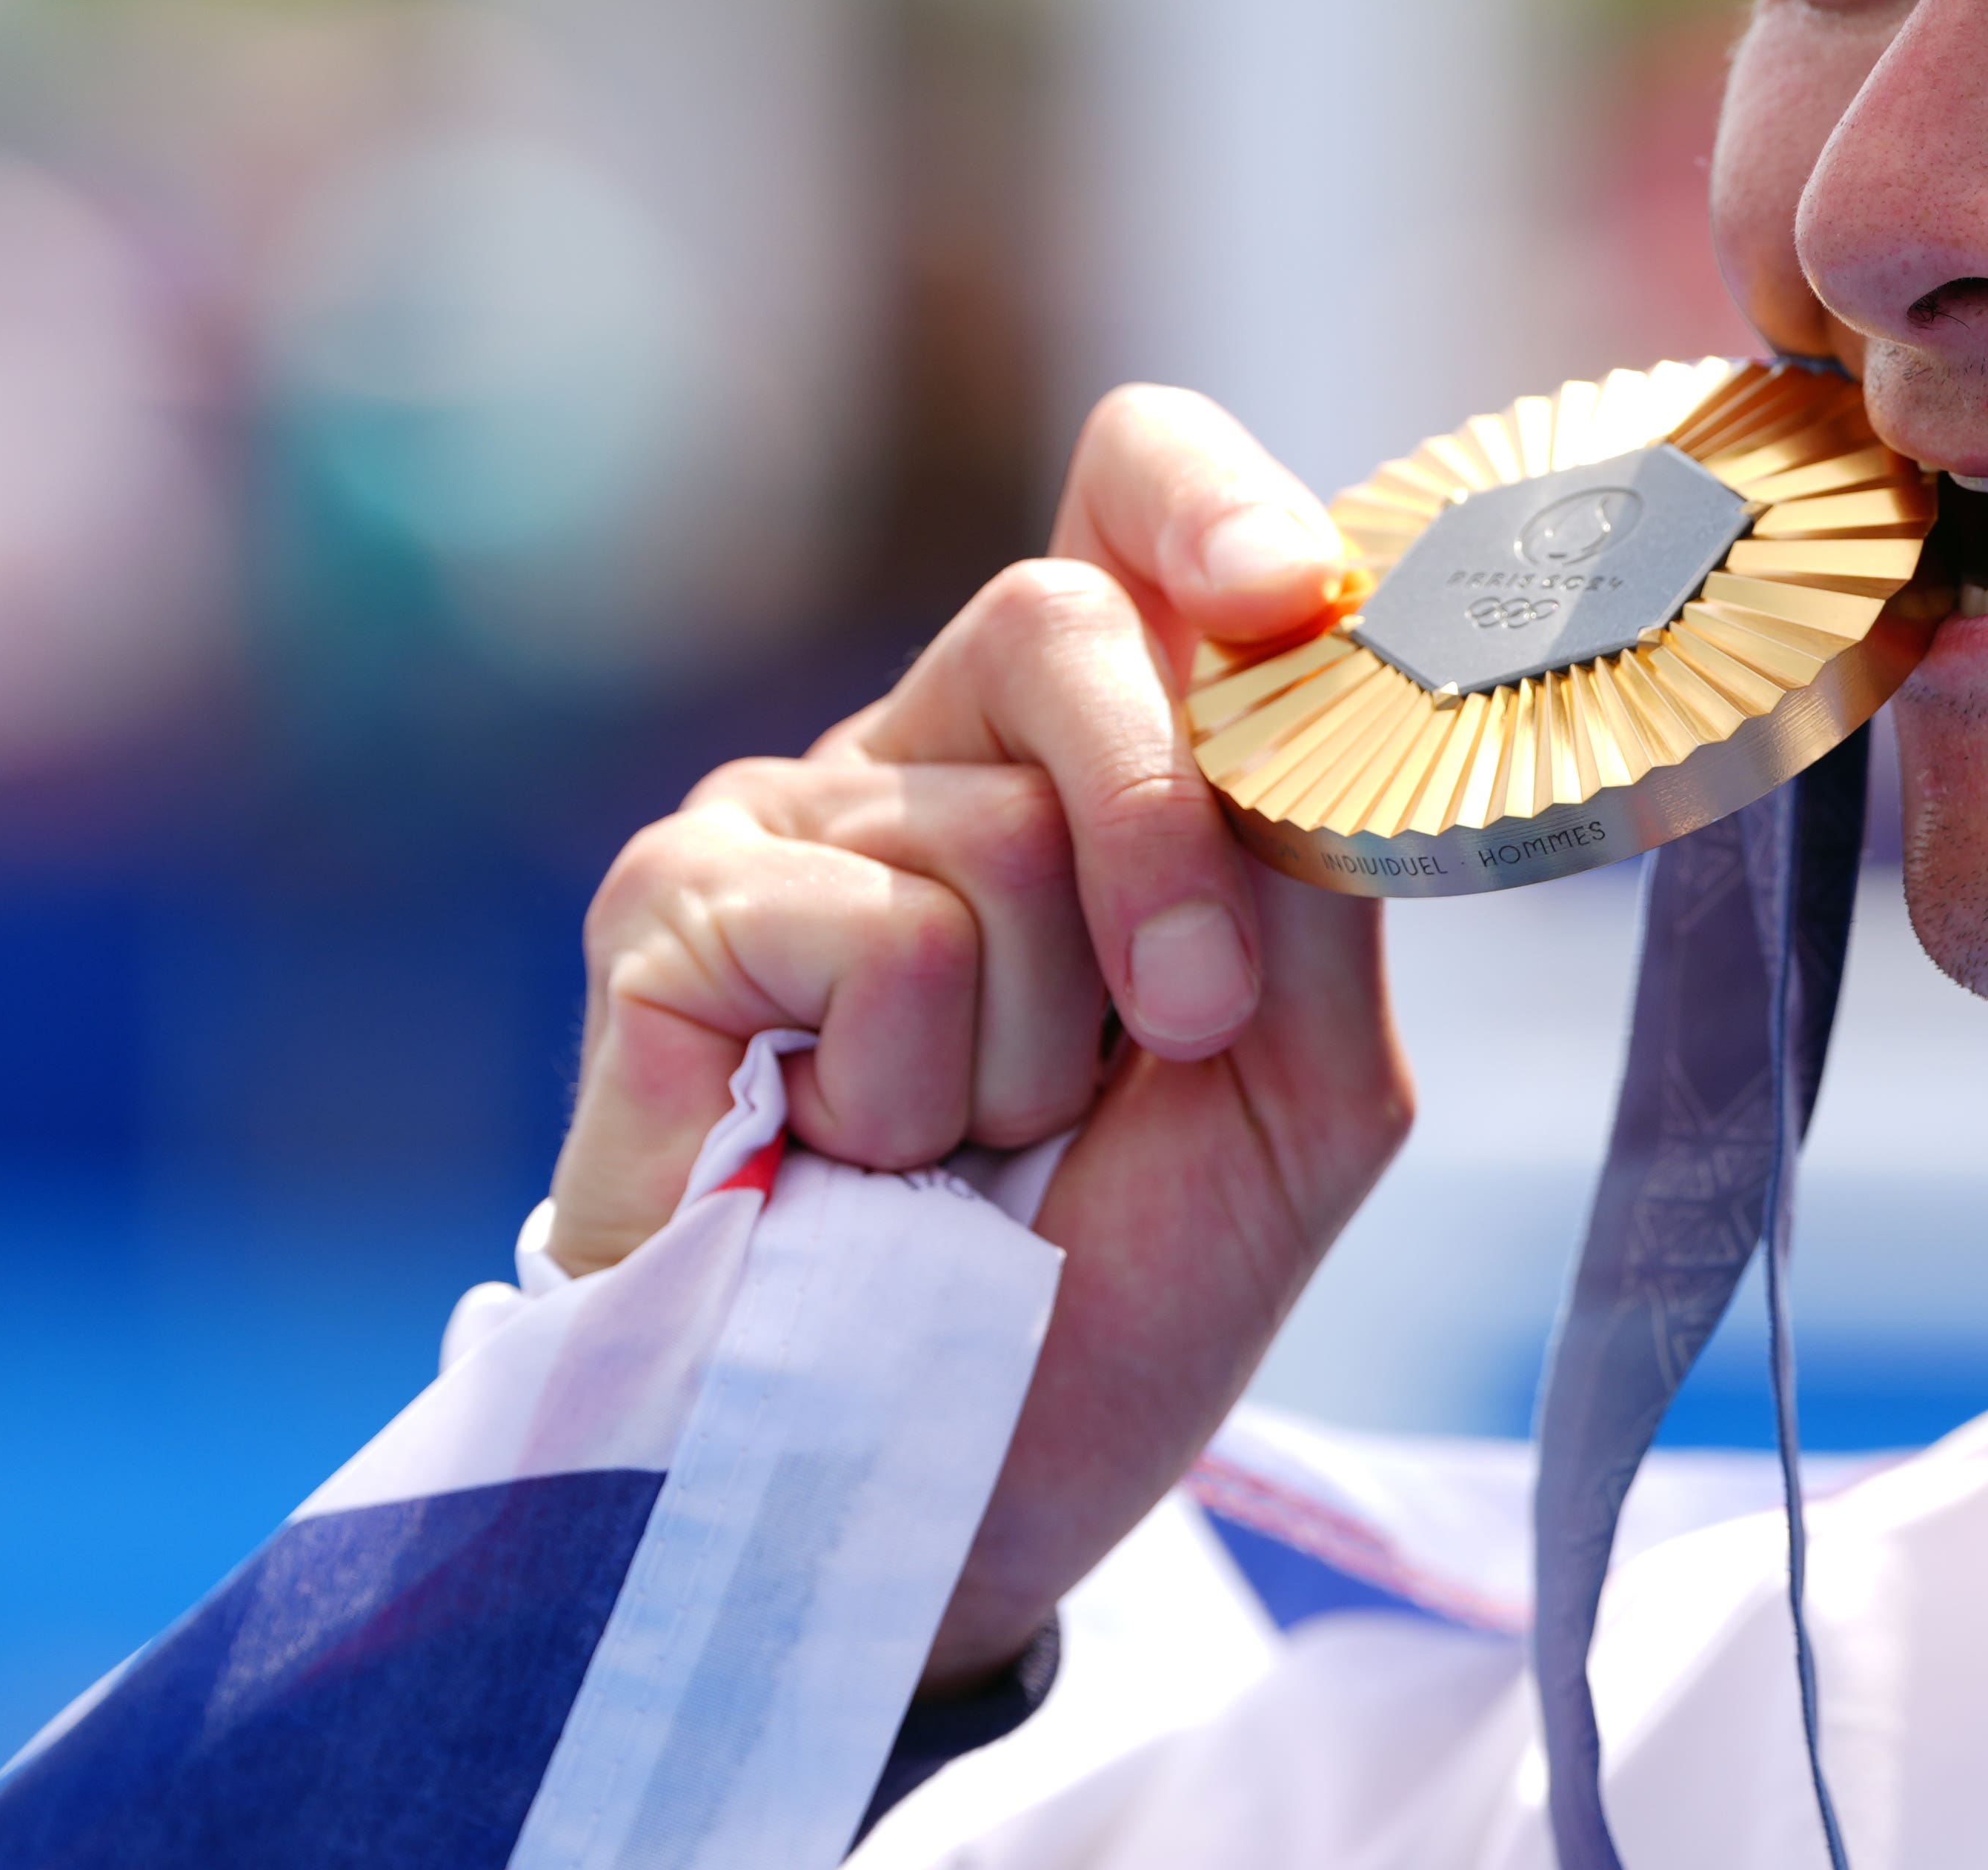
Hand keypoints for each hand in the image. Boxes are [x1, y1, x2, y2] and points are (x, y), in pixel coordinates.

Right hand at [547, 384, 1412, 1685]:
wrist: (956, 1494)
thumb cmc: (1120, 1285)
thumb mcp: (1304, 1083)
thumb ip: (1322, 870)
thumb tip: (1319, 665)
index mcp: (1088, 748)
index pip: (1127, 493)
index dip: (1206, 498)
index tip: (1286, 589)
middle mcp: (926, 743)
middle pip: (1066, 617)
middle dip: (1169, 836)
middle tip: (1186, 1030)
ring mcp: (780, 819)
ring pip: (987, 825)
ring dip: (1037, 1046)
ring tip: (973, 1151)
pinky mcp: (665, 918)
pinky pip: (869, 928)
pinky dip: (907, 1086)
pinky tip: (853, 1162)